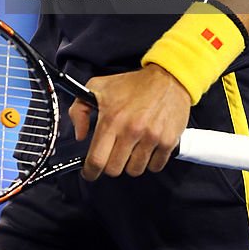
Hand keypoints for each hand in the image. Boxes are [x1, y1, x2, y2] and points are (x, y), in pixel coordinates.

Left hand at [68, 64, 190, 180]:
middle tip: (113, 155)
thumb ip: (80, 110)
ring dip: (130, 163)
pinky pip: (155, 166)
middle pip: (114, 169)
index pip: (97, 159)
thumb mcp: (98, 87)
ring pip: (134, 170)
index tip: (90, 172)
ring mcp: (151, 137)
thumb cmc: (132, 84)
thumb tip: (80, 135)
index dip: (90, 171)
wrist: (167, 77)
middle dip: (110, 165)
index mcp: (112, 119)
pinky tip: (147, 148)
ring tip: (132, 148)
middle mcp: (131, 130)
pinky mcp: (168, 141)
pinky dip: (150, 162)